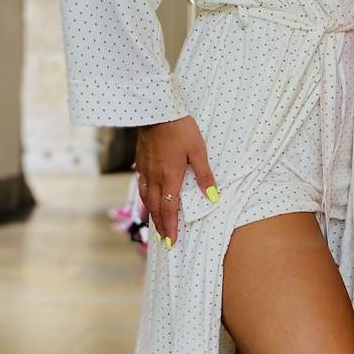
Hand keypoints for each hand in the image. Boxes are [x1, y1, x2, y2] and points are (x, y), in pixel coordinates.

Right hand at [135, 114, 218, 247]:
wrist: (156, 111)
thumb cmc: (180, 129)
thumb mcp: (197, 150)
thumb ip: (204, 175)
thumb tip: (212, 197)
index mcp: (170, 177)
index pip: (169, 209)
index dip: (170, 227)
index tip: (171, 242)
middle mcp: (155, 177)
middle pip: (156, 207)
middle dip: (160, 225)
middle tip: (163, 240)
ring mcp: (145, 169)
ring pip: (146, 197)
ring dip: (151, 213)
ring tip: (155, 223)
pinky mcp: (140, 160)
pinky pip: (141, 184)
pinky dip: (144, 196)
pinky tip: (147, 197)